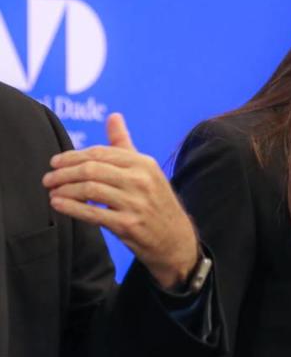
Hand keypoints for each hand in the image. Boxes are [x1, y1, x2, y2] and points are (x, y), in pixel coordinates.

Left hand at [42, 113, 197, 289]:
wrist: (175, 239)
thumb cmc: (156, 203)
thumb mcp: (147, 171)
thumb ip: (125, 145)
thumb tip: (113, 116)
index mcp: (144, 163)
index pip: (101, 153)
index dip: (73, 156)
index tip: (55, 162)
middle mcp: (141, 180)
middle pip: (92, 169)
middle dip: (64, 173)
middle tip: (48, 178)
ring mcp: (135, 203)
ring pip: (89, 190)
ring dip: (64, 189)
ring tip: (52, 192)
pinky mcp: (128, 225)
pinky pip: (92, 213)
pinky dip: (71, 207)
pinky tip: (58, 204)